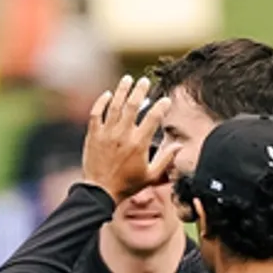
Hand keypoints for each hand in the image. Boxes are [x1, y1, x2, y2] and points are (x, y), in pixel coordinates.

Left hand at [81, 76, 176, 203]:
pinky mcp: (93, 136)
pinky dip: (101, 102)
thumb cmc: (127, 185)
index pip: (154, 117)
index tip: (165, 100)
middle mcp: (123, 135)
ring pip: (115, 106)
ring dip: (122, 90)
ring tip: (128, 79)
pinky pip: (96, 114)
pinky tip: (108, 95)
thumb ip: (166, 159)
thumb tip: (179, 145)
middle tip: (144, 81)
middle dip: (140, 90)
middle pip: (133, 105)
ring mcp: (106, 134)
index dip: (161, 106)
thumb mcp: (151, 175)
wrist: (100, 192)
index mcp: (139, 143)